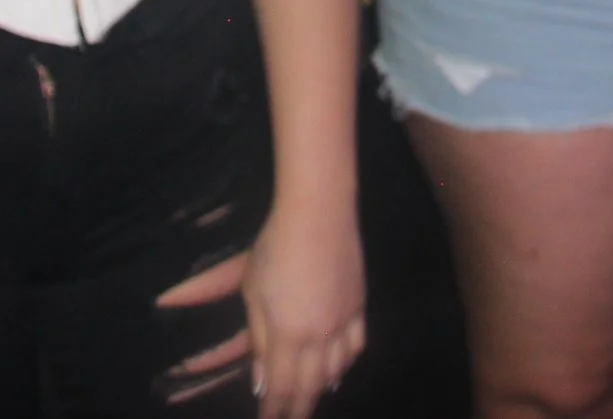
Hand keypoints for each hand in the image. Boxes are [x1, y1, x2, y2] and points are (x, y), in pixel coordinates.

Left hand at [242, 201, 366, 418]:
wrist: (319, 213)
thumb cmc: (274, 246)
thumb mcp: (253, 291)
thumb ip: (258, 339)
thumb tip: (261, 380)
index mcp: (287, 333)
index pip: (280, 386)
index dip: (274, 409)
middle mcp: (319, 335)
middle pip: (310, 386)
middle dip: (298, 409)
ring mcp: (343, 321)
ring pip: (335, 371)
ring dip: (320, 390)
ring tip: (309, 401)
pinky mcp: (359, 306)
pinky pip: (355, 347)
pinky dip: (345, 365)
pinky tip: (338, 371)